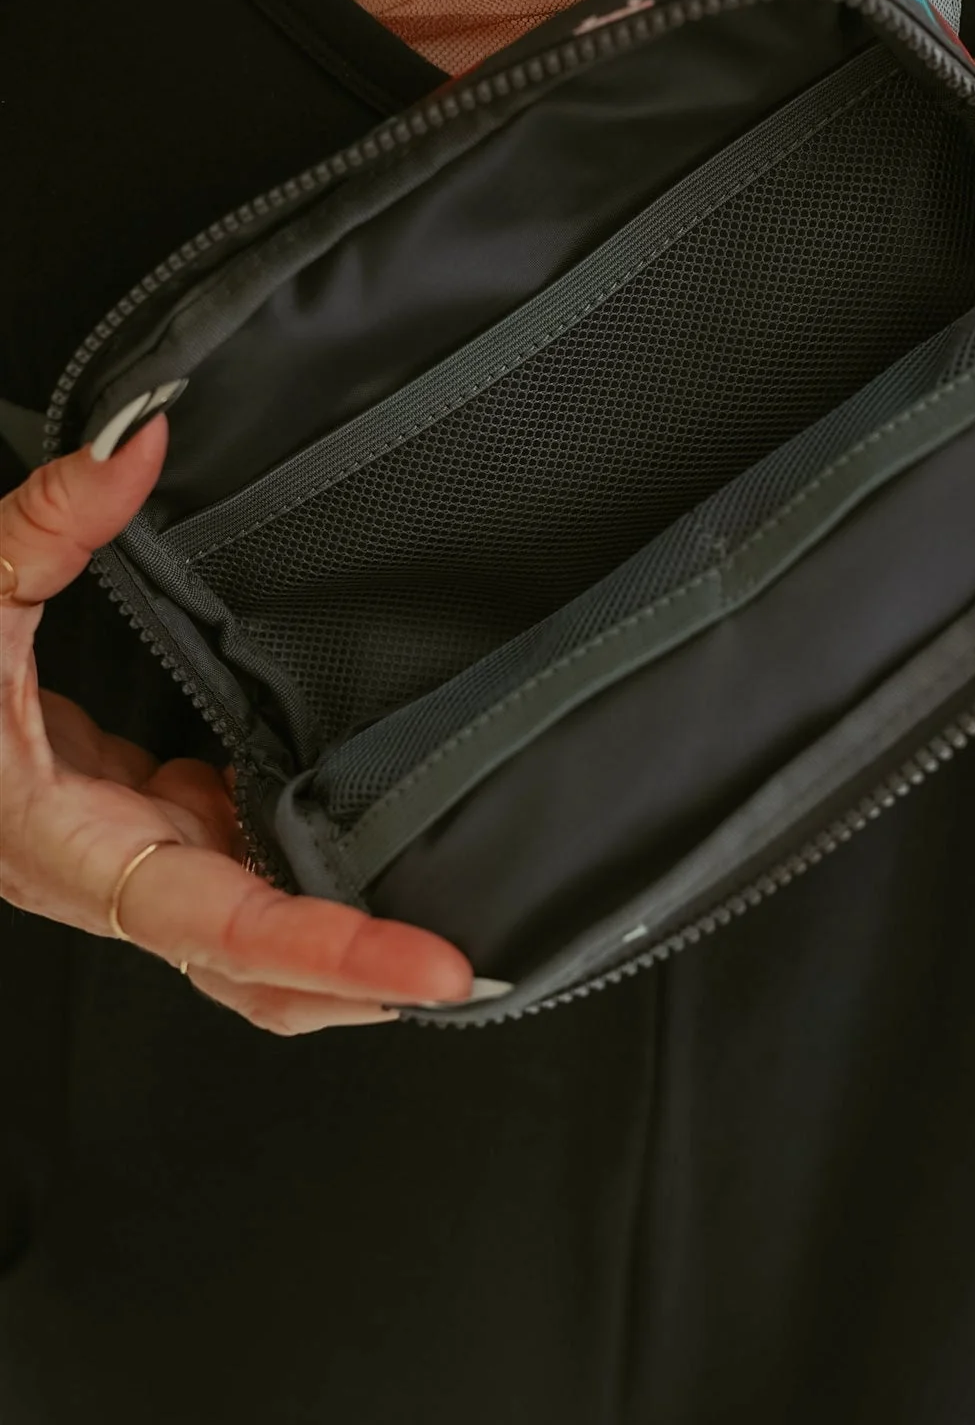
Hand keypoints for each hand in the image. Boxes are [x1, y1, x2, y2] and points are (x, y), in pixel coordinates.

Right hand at [0, 419, 472, 1031]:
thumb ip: (49, 521)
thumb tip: (137, 440)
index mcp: (70, 845)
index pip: (226, 925)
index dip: (334, 952)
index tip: (431, 967)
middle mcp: (109, 873)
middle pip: (256, 971)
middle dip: (364, 984)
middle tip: (476, 972)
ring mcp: (133, 854)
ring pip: (252, 942)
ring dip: (342, 951)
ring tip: (445, 936)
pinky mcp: (146, 824)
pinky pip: (239, 875)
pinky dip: (306, 883)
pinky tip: (371, 844)